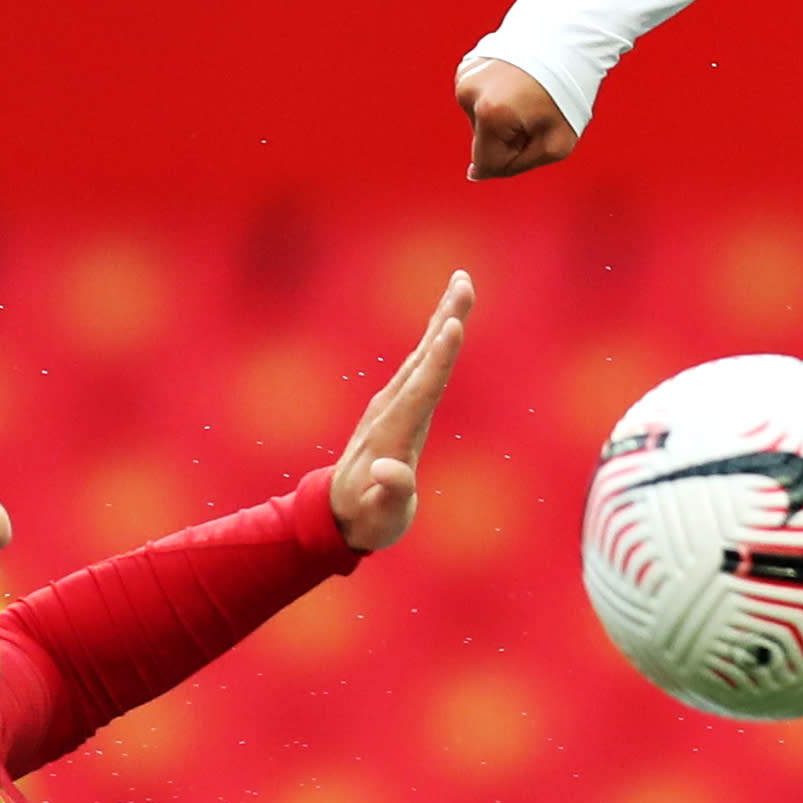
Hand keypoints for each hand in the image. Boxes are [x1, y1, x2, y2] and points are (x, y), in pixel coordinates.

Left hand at [330, 272, 473, 553]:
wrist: (337, 513)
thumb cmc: (366, 520)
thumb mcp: (378, 519)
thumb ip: (388, 495)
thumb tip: (390, 472)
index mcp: (393, 435)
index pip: (421, 391)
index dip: (439, 359)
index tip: (453, 326)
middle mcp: (390, 412)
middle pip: (423, 359)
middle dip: (444, 319)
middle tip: (464, 281)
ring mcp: (391, 406)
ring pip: (422, 355)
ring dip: (443, 319)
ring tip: (462, 288)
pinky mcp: (396, 405)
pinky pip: (420, 364)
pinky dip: (435, 338)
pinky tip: (446, 322)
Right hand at [459, 59, 579, 180]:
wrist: (568, 41)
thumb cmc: (567, 92)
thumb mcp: (557, 144)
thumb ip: (518, 165)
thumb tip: (476, 174)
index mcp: (491, 114)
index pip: (488, 164)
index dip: (515, 159)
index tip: (533, 138)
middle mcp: (470, 94)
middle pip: (483, 142)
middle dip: (509, 137)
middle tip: (536, 112)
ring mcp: (465, 78)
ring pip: (479, 121)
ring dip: (503, 118)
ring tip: (528, 95)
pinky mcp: (466, 68)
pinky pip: (478, 100)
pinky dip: (496, 99)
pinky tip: (516, 84)